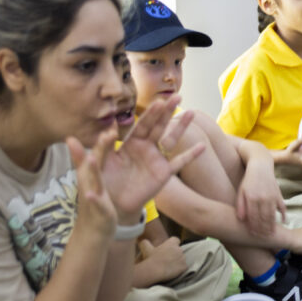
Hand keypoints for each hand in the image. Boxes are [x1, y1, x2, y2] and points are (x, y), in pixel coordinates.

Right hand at [68, 131, 117, 238]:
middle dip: (99, 148)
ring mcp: (92, 194)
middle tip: (105, 134)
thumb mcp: (97, 177)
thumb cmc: (97, 199)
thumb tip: (96, 135)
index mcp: (95, 172)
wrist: (92, 230)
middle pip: (94, 161)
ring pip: (92, 180)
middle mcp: (91, 180)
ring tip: (92, 158)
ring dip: (92, 169)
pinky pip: (94, 203)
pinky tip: (90, 195)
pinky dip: (93, 199)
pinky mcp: (96, 210)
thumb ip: (100, 156)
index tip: (113, 124)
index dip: (105, 138)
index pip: (100, 151)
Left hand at [103, 96, 204, 218]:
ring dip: (181, 127)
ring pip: (171, 139)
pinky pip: (179, 163)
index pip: (143, 125)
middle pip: (159, 126)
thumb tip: (108, 130)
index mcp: (131, 142)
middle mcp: (146, 147)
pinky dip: (191, 155)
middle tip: (177, 96)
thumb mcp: (98, 163)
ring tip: (192, 113)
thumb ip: (102, 147)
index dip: (151, 114)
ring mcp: (156, 159)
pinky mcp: (163, 174)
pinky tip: (202, 146)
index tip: (159, 102)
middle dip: (167, 112)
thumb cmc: (104, 182)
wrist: (112, 204)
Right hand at [136, 236, 187, 282]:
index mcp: (171, 243)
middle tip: (167, 260)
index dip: (172, 244)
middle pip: (179, 250)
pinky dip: (180, 270)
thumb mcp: (145, 248)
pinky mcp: (184, 266)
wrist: (154, 270)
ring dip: (178, 262)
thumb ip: (145, 242)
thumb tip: (142, 241)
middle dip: (175, 254)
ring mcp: (182, 258)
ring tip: (169, 267)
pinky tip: (173, 272)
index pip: (176, 240)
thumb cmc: (150, 259)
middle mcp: (179, 249)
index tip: (168, 249)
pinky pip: (184, 267)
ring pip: (182, 259)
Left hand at [236, 164, 285, 237]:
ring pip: (273, 215)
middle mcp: (263, 198)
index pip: (253, 217)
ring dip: (272, 226)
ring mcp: (272, 197)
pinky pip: (282, 208)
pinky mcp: (279, 195)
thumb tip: (241, 220)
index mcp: (252, 198)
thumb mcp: (241, 191)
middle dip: (263, 230)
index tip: (253, 236)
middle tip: (263, 239)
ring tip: (271, 235)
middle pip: (263, 219)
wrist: (261, 166)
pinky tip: (284, 222)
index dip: (253, 228)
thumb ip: (240, 205)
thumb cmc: (248, 180)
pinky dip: (284, 215)